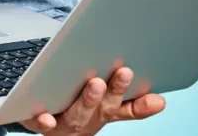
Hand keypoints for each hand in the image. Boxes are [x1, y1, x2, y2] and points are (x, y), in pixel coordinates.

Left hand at [19, 66, 165, 133]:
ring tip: (95, 84)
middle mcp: (87, 120)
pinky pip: (42, 124)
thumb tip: (159, 98)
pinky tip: (47, 118)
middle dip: (115, 91)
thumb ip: (128, 100)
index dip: (142, 106)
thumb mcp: (104, 104)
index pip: (128, 110)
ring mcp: (64, 124)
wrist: (45, 123)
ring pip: (78, 116)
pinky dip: (45, 122)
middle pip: (105, 109)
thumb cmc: (76, 106)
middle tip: (124, 73)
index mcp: (103, 112)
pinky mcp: (38, 122)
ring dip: (89, 101)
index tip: (158, 99)